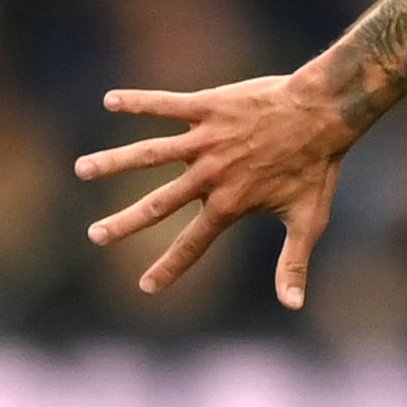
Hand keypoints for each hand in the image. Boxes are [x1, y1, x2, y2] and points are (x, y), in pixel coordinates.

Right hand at [75, 74, 354, 303]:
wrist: (324, 112)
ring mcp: (205, 141)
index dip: (169, 268)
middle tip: (94, 235)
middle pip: (157, 204)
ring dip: (113, 162)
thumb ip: (293, 263)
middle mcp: (210, 176)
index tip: (145, 287)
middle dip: (124, 223)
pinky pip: (165, 106)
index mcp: (230, 205)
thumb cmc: (317, 167)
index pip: (193, 244)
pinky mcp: (207, 108)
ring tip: (82, 169)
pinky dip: (138, 102)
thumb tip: (293, 306)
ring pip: (149, 154)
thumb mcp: (308, 220)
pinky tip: (111, 101)